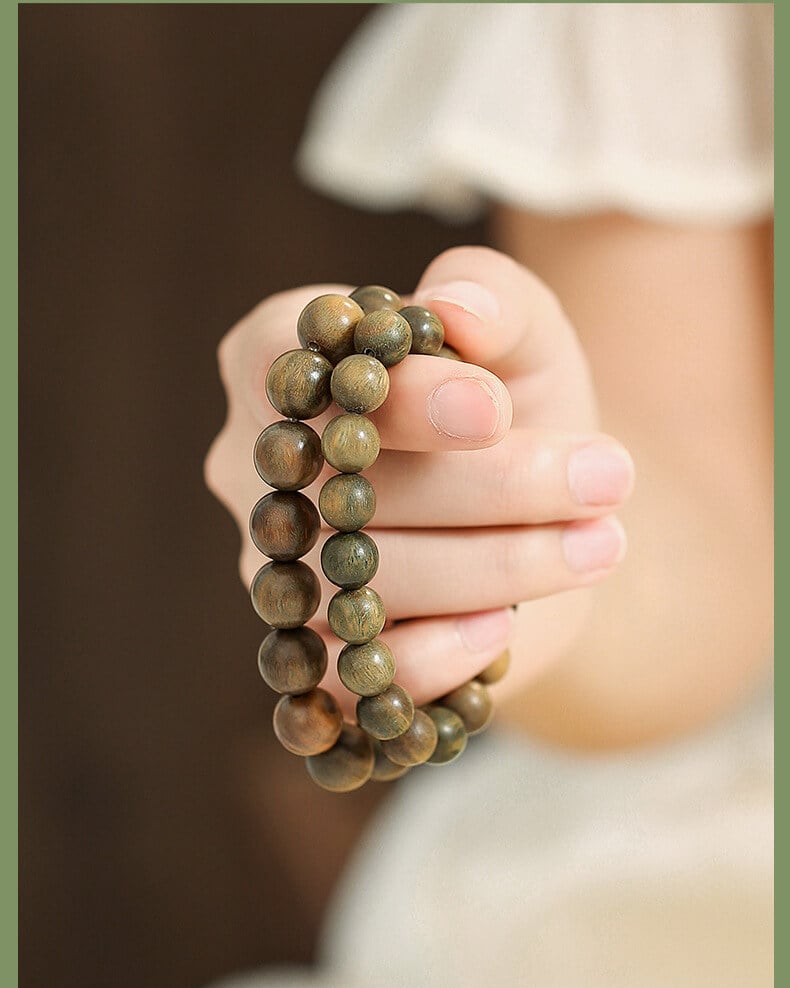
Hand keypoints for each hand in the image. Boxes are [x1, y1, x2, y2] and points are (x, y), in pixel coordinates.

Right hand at [205, 247, 633, 719]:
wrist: (536, 518)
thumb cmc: (515, 409)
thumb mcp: (526, 339)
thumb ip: (497, 299)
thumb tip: (457, 305)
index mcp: (284, 368)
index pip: (290, 364)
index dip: (390, 393)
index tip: (495, 408)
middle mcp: (262, 473)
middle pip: (341, 484)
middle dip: (485, 485)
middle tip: (605, 476)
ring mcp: (281, 570)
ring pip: (359, 581)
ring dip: (492, 566)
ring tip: (600, 544)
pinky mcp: (321, 655)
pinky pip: (355, 673)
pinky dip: (432, 656)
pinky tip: (505, 630)